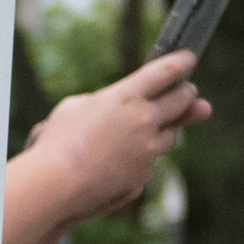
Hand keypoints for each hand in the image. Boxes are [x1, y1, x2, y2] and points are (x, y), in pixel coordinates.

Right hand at [21, 52, 210, 226]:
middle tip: (186, 93)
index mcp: (127, 96)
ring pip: (171, 136)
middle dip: (187, 94)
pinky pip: (149, 164)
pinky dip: (139, 162)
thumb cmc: (56, 143)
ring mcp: (148, 150)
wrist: (55, 185)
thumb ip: (103, 101)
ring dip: (163, 131)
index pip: (166, 71)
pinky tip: (115, 165)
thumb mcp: (73, 107)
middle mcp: (145, 120)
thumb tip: (114, 106)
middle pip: (183, 100)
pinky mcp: (143, 176)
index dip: (182, 62)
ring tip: (141, 134)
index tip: (188, 59)